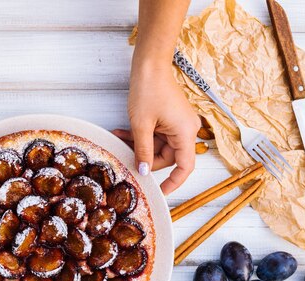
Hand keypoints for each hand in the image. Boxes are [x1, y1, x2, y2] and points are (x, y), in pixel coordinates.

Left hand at [123, 60, 199, 193]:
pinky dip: (141, 136)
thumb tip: (144, 172)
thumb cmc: (148, 89)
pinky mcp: (169, 118)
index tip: (160, 192)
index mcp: (185, 133)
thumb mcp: (141, 125)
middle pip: (168, 157)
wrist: (150, 64)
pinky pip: (156, 135)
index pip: (185, 167)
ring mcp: (178, 124)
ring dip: (139, 146)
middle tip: (125, 157)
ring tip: (119, 140)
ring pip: (158, 146)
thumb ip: (143, 151)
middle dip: (146, 159)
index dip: (174, 182)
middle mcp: (186, 129)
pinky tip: (122, 133)